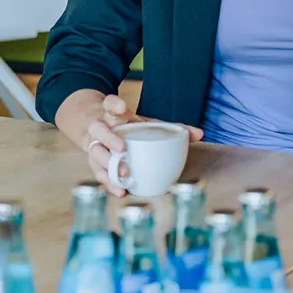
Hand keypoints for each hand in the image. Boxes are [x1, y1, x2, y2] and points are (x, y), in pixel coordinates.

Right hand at [55, 89, 202, 194]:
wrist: (95, 127)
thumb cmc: (126, 127)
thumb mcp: (145, 123)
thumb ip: (171, 127)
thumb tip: (199, 134)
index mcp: (114, 114)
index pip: (109, 103)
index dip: (114, 105)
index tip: (122, 108)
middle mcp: (100, 127)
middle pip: (98, 129)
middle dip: (109, 138)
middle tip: (122, 148)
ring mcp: (93, 144)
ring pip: (94, 151)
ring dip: (107, 163)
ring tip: (124, 173)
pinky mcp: (93, 161)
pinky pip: (97, 171)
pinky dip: (109, 182)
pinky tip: (121, 189)